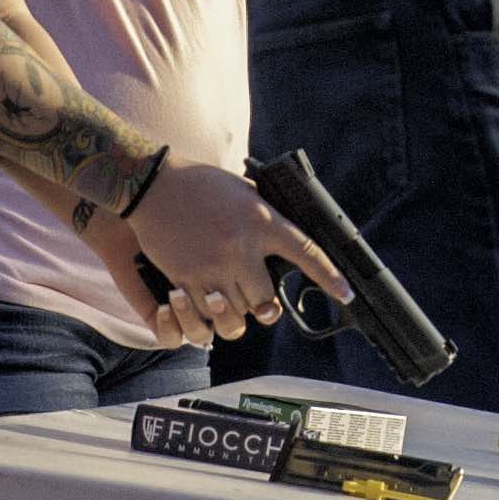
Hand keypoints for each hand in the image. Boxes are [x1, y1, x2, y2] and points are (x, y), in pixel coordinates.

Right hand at [96, 156, 347, 348]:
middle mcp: (241, 247)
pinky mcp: (186, 279)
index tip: (346, 293)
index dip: (330, 277)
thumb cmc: (201, 184)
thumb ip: (267, 214)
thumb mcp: (244, 190)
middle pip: (266, 301)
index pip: (307, 253)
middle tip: (257, 297)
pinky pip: (205, 315)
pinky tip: (205, 301)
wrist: (153, 185)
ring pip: (237, 314)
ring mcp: (213, 267)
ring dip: (237, 313)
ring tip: (230, 299)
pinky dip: (208, 314)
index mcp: (261, 220)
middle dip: (264, 305)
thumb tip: (290, 233)